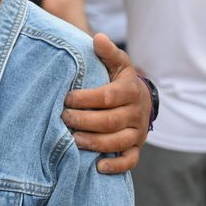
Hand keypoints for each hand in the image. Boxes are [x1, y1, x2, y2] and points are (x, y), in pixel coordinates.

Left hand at [62, 34, 150, 174]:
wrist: (141, 98)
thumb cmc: (121, 79)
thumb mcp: (117, 63)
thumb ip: (107, 52)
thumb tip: (97, 38)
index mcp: (130, 91)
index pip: (108, 97)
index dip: (86, 99)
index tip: (67, 98)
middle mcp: (136, 113)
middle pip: (110, 121)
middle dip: (85, 121)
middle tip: (63, 118)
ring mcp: (137, 132)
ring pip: (118, 142)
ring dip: (95, 143)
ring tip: (73, 139)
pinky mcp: (136, 147)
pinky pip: (130, 160)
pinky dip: (116, 166)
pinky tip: (97, 167)